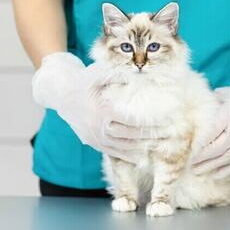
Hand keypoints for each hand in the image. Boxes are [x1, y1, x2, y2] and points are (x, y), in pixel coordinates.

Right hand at [32, 52, 163, 161]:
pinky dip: (127, 156)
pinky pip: (113, 153)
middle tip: (168, 134)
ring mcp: (95, 138)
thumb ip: (117, 76)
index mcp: (103, 110)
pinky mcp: (93, 143)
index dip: (150, 122)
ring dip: (142, 148)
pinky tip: (141, 156)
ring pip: (122, 148)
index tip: (166, 121)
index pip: (132, 120)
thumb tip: (136, 76)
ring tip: (159, 146)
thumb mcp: (98, 74)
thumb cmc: (83, 82)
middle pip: (130, 136)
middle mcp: (99, 127)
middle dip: (151, 136)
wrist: (61, 95)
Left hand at [191, 58, 229, 177]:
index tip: (188, 151)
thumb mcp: (223, 94)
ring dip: (211, 166)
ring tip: (198, 171)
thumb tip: (189, 109)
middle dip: (202, 159)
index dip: (199, 144)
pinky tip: (216, 175)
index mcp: (228, 115)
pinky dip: (228, 169)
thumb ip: (208, 103)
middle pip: (217, 149)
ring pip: (227, 158)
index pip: (210, 133)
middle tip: (189, 164)